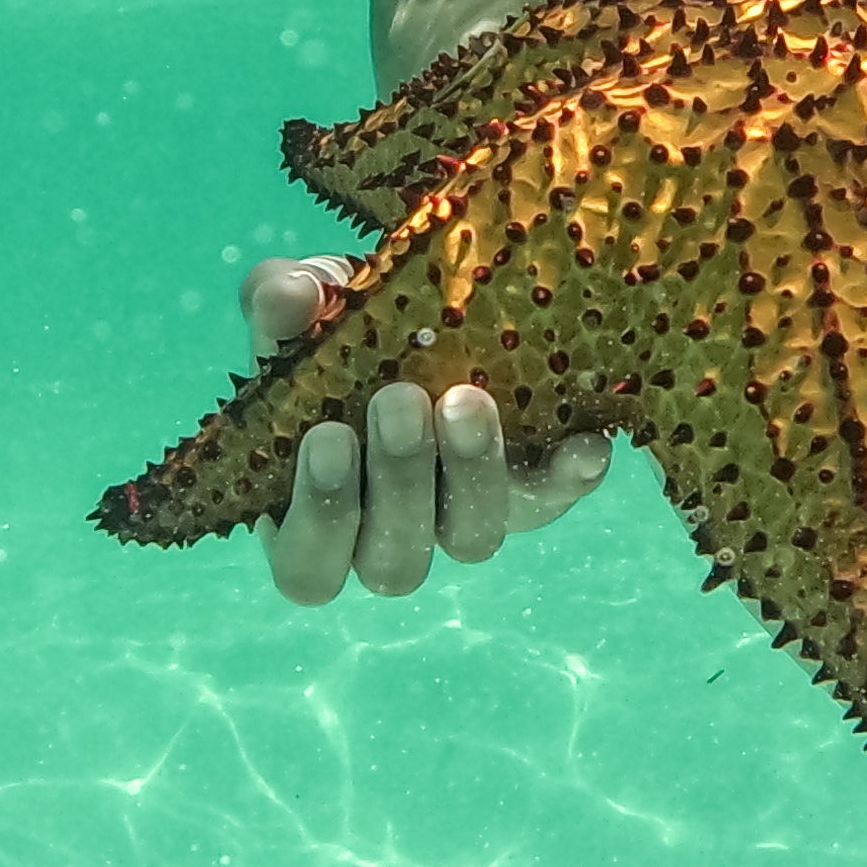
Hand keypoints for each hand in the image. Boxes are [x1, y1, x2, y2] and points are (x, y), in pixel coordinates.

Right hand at [243, 256, 611, 602]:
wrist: (429, 304)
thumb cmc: (345, 325)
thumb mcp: (310, 302)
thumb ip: (286, 301)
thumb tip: (286, 299)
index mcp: (317, 515)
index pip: (309, 568)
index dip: (318, 520)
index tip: (325, 435)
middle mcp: (392, 534)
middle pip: (394, 562)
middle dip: (397, 484)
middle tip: (399, 399)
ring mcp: (465, 516)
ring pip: (471, 539)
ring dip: (470, 475)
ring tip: (466, 398)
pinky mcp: (534, 488)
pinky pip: (555, 497)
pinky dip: (568, 475)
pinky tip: (579, 441)